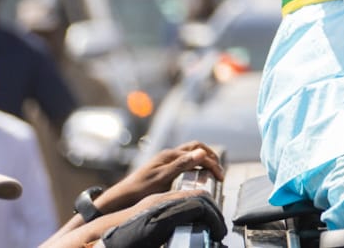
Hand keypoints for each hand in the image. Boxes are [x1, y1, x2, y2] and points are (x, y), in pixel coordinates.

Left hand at [95, 141, 222, 213]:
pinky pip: (185, 160)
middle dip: (211, 156)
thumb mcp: (163, 177)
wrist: (123, 196)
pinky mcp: (164, 167)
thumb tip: (202, 152)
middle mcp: (169, 154)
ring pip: (191, 153)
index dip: (212, 164)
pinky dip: (195, 164)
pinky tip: (196, 173)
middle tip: (219, 171)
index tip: (220, 177)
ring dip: (203, 158)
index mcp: (171, 154)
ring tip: (211, 170)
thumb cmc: (141, 188)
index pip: (199, 154)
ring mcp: (166, 160)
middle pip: (197, 148)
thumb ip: (182, 164)